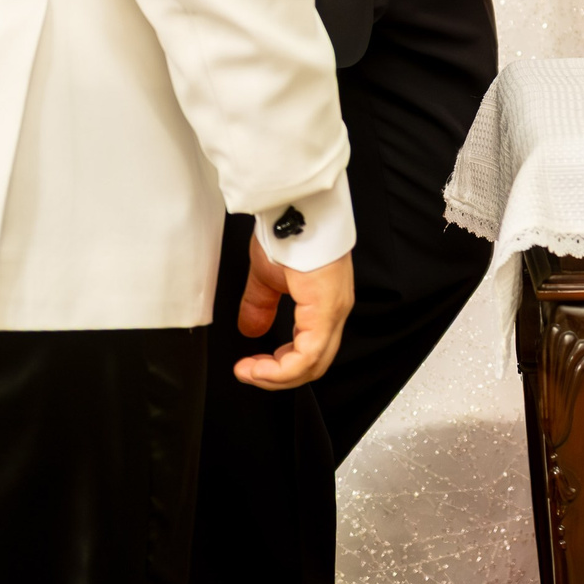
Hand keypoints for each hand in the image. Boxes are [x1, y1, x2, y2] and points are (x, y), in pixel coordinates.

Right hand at [233, 236, 354, 390]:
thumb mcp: (267, 276)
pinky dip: (282, 369)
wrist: (296, 206)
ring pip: (313, 364)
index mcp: (324, 303)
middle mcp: (335, 310)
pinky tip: (258, 366)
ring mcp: (334, 310)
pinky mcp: (327, 308)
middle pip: (314, 364)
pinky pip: (309, 355)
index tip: (251, 366)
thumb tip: (251, 331)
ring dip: (276, 376)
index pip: (311, 351)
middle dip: (276, 377)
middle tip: (248, 373)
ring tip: (249, 371)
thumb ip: (260, 305)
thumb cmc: (288, 229)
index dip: (281, 367)